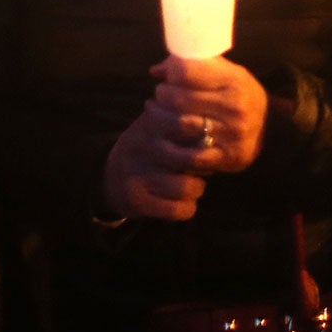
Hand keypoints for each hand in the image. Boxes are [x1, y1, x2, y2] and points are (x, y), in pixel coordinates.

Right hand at [102, 101, 210, 221]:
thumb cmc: (152, 146)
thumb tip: (219, 129)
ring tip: (193, 184)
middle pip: (192, 158)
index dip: (206, 136)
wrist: (112, 176)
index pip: (188, 124)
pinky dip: (187, 208)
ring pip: (187, 187)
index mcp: (153, 121)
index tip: (209, 142)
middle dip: (206, 165)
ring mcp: (139, 174)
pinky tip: (183, 201)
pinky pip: (178, 210)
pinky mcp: (138, 200)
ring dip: (197, 188)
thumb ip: (188, 121)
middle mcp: (144, 145)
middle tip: (205, 167)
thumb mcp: (163, 124)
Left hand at [151, 55, 268, 173]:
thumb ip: (195, 67)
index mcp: (234, 80)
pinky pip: (188, 155)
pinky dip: (171, 148)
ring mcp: (231, 134)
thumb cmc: (241, 96)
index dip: (170, 73)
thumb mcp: (227, 73)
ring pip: (180, 126)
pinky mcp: (226, 158)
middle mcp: (234, 106)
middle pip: (179, 99)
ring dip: (159, 120)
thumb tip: (156, 71)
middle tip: (157, 97)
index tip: (165, 77)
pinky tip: (164, 140)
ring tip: (154, 115)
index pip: (187, 72)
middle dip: (161, 96)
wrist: (271, 130)